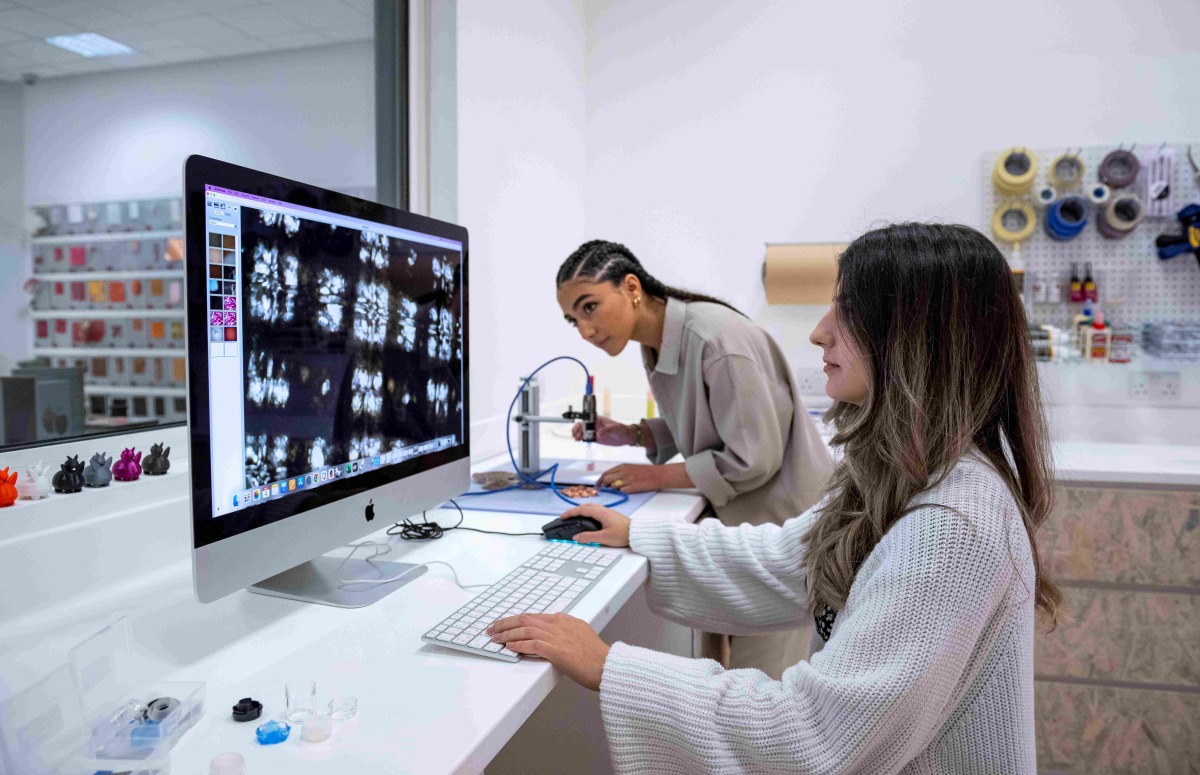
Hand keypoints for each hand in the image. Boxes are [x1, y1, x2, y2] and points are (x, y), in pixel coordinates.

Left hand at [487, 613, 609, 690]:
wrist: (607, 666)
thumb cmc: (596, 657)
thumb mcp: (580, 636)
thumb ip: (565, 632)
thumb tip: (550, 637)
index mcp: (564, 620)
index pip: (533, 616)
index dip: (516, 620)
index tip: (504, 624)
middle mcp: (559, 624)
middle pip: (526, 619)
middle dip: (506, 624)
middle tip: (492, 629)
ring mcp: (558, 636)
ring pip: (526, 630)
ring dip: (507, 634)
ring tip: (495, 638)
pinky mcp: (557, 650)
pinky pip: (532, 644)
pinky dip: (519, 644)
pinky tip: (509, 647)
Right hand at [559, 503, 630, 546]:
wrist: (637, 533)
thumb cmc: (623, 534)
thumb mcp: (604, 538)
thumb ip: (588, 537)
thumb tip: (576, 537)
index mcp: (601, 513)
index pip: (581, 509)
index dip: (570, 512)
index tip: (562, 516)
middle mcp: (604, 510)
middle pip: (586, 506)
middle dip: (575, 510)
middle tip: (567, 516)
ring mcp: (608, 512)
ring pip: (592, 508)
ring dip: (582, 510)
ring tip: (576, 517)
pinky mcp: (612, 516)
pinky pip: (597, 511)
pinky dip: (589, 513)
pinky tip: (589, 520)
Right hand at [572, 415, 634, 445]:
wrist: (625, 437)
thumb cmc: (621, 429)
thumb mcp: (615, 429)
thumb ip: (607, 431)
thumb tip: (598, 434)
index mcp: (598, 420)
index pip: (586, 419)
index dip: (581, 423)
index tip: (578, 428)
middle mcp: (595, 425)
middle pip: (582, 426)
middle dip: (577, 430)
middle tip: (577, 436)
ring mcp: (595, 432)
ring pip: (583, 433)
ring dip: (578, 436)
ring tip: (578, 440)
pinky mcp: (596, 439)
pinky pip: (587, 439)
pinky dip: (582, 440)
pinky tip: (581, 442)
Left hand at [599, 463, 660, 493]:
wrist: (659, 475)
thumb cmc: (647, 471)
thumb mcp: (631, 468)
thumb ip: (621, 472)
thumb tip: (611, 479)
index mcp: (623, 466)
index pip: (606, 473)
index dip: (600, 480)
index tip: (598, 484)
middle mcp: (623, 472)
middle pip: (607, 479)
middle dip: (603, 485)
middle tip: (603, 489)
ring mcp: (628, 480)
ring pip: (613, 486)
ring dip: (614, 489)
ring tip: (621, 488)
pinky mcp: (633, 487)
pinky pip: (622, 491)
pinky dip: (623, 492)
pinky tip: (629, 490)